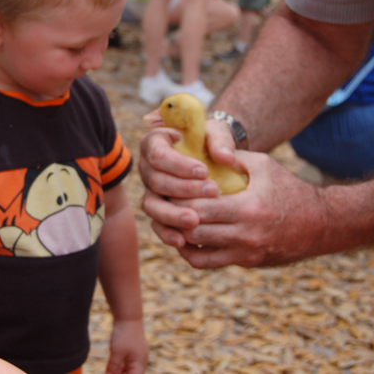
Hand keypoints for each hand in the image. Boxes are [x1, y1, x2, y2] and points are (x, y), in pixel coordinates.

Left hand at [105, 319, 147, 373]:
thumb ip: (113, 368)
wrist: (127, 315)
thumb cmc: (124, 334)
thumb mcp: (116, 353)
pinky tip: (110, 368)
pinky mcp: (131, 350)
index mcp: (140, 364)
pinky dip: (118, 366)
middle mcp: (140, 361)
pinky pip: (125, 362)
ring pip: (127, 369)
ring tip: (107, 372)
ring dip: (117, 372)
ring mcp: (136, 355)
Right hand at [139, 121, 235, 247]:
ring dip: (172, 214)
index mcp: (154, 143)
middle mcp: (147, 168)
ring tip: (195, 220)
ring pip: (152, 206)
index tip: (204, 171)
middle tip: (212, 191)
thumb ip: (221, 140)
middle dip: (182, 189)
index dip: (178, 165)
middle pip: (155, 181)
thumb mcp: (217, 132)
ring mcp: (151, 191)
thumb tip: (225, 158)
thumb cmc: (211, 140)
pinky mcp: (159, 210)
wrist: (212, 158)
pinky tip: (183, 242)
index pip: (158, 154)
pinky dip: (168, 234)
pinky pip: (157, 224)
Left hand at [172, 151, 329, 268]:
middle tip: (161, 204)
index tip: (166, 188)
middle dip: (172, 217)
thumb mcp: (263, 165)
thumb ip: (232, 158)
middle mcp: (246, 235)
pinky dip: (192, 252)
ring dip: (178, 236)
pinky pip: (209, 262)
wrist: (321, 223)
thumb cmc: (288, 188)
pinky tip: (186, 237)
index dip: (177, 199)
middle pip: (192, 230)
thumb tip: (201, 150)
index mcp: (248, 208)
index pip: (197, 208)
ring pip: (196, 251)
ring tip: (169, 220)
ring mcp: (246, 253)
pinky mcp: (247, 263)